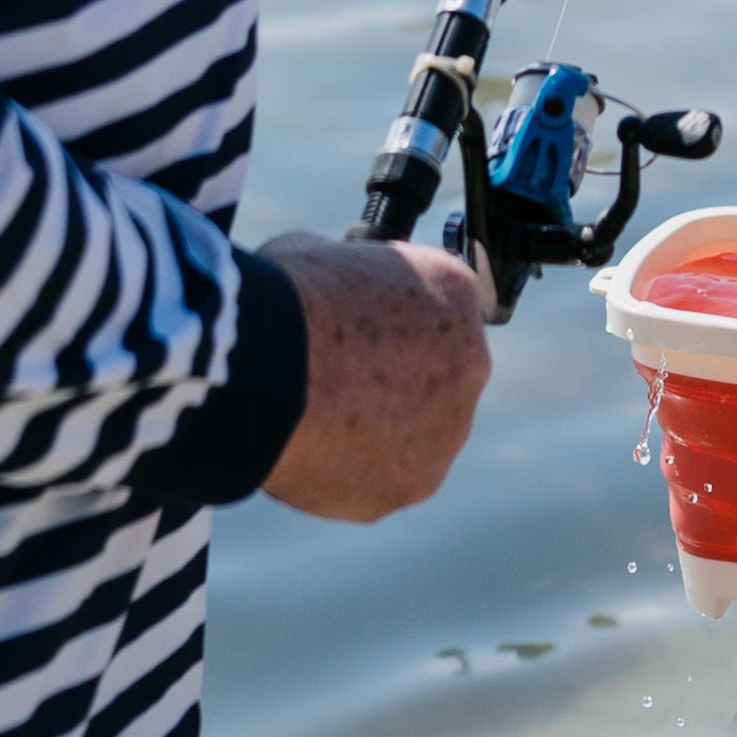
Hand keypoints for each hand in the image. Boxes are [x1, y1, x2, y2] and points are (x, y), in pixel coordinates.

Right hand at [258, 234, 489, 520]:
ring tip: (317, 420)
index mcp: (454, 293)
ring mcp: (448, 429)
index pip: (435, 310)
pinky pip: (385, 476)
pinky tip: (313, 451)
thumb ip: (352, 275)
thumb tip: (334, 289)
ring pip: (416, 433)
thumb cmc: (286, 300)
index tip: (356, 333)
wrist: (265, 369)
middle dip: (393, 380)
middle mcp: (471, 362)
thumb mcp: (324, 255)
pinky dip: (353, 470)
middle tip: (337, 382)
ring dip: (378, 430)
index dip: (391, 322)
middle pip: (437, 376)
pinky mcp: (414, 482)